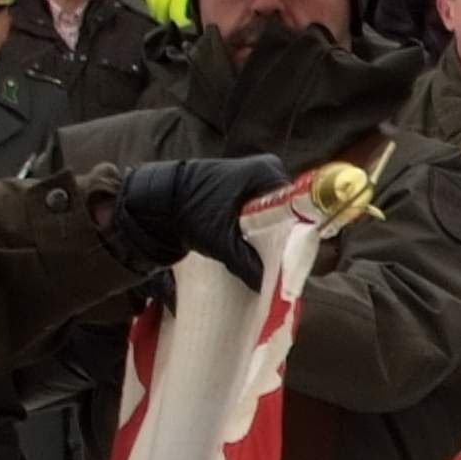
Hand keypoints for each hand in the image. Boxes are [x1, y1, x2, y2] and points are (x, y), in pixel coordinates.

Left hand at [106, 154, 295, 288]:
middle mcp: (268, 172)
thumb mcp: (223, 242)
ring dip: (271, 240)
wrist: (161, 201)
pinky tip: (256, 252)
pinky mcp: (245, 191)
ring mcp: (256, 180)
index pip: (299, 208)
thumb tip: (271, 288)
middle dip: (283, 241)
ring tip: (268, 263)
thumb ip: (249, 265)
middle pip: (289, 214)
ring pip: (276, 218)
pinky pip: (263, 216)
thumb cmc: (192, 211)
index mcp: (268, 172)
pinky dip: (259, 234)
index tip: (294, 261)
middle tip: (281, 267)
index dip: (297, 237)